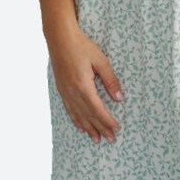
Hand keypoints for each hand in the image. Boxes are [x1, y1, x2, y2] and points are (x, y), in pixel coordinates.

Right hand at [49, 28, 123, 143]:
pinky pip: (69, 110)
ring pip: (78, 116)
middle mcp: (72, 93)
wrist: (60, 39)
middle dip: (100, 129)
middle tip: (110, 139)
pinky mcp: (61, 90)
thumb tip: (119, 98)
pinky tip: (81, 127)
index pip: (97, 109)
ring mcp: (65, 93)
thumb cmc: (82, 47)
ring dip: (88, 129)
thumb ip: (110, 81)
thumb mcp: (101, 61)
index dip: (107, 121)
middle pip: (88, 116)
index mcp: (83, 86)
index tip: (116, 128)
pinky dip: (76, 121)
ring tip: (96, 140)